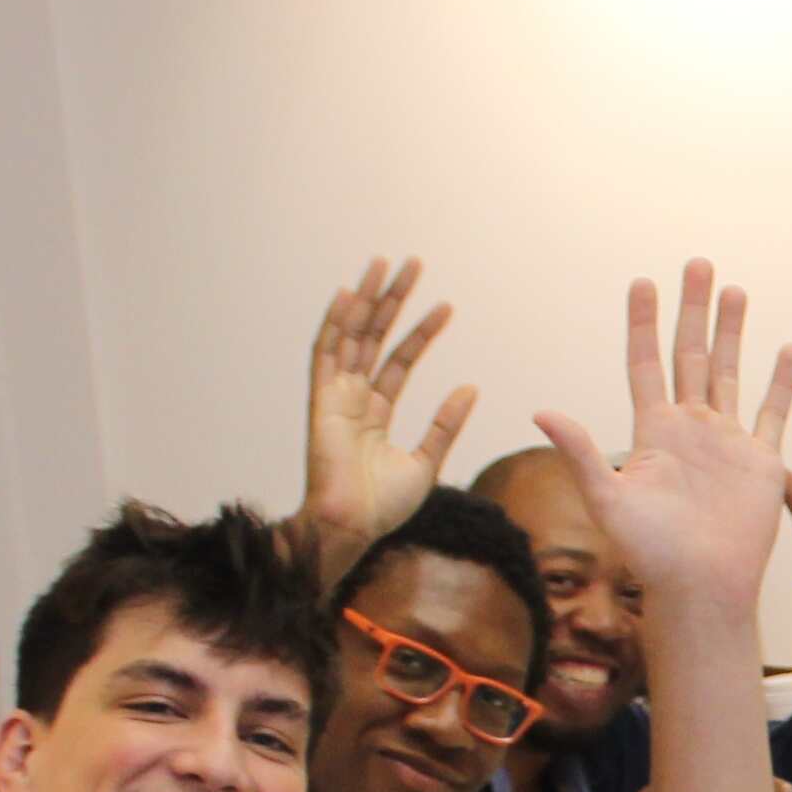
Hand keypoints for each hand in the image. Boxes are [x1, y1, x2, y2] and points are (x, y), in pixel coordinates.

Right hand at [304, 255, 477, 571]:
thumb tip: (470, 388)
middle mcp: (351, 398)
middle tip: (413, 264)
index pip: (399, 361)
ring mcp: (334, 397)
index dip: (421, 333)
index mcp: (373, 413)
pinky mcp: (321, 401)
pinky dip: (335, 323)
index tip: (445, 307)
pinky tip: (349, 294)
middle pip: (374, 337)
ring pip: (351, 336)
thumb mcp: (427, 461)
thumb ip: (445, 424)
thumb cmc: (383, 507)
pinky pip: (325, 354)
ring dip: (366, 300)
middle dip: (392, 301)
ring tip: (385, 265)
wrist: (353, 527)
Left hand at [587, 260, 791, 622]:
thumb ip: (582, 451)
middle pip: (689, 354)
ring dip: (732, 332)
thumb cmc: (651, 554)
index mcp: (653, 431)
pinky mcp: (761, 461)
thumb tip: (541, 411)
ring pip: (728, 372)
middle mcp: (689, 428)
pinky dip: (782, 382)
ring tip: (735, 290)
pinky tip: (788, 350)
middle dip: (693, 309)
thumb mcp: (609, 499)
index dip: (644, 323)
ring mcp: (727, 442)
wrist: (702, 588)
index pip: (646, 363)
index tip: (642, 282)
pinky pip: (773, 411)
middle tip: (697, 264)